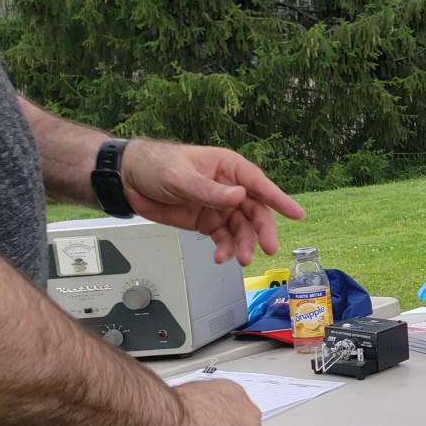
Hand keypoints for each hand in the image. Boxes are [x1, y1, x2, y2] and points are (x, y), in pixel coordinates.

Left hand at [120, 139, 304, 264]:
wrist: (128, 180)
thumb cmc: (155, 165)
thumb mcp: (181, 176)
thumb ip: (210, 190)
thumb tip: (239, 197)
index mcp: (228, 168)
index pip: (259, 184)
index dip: (279, 199)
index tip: (296, 213)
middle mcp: (230, 188)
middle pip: (255, 211)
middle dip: (261, 230)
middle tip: (267, 248)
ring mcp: (220, 206)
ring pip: (241, 228)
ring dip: (243, 244)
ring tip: (239, 259)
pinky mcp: (208, 222)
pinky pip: (224, 238)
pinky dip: (225, 248)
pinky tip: (222, 257)